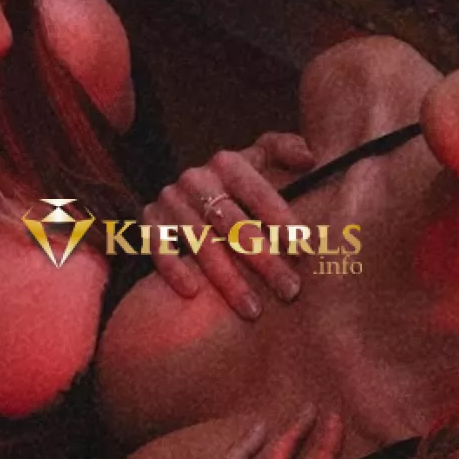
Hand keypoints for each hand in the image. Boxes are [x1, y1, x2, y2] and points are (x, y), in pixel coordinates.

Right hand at [141, 132, 315, 317]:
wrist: (188, 191)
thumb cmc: (239, 181)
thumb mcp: (261, 157)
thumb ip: (286, 149)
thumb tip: (309, 159)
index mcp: (227, 163)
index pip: (258, 192)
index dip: (281, 220)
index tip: (304, 248)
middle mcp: (197, 179)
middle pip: (234, 225)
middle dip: (264, 261)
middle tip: (290, 290)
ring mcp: (171, 201)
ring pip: (202, 244)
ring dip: (228, 280)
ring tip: (253, 310)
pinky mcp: (149, 221)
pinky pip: (159, 248)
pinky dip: (173, 269)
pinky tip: (194, 294)